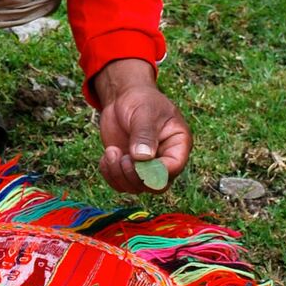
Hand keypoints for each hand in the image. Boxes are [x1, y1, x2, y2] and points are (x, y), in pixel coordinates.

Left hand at [92, 58, 191, 195]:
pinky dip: (110, 175)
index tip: (136, 158)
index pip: (173, 169)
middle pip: (155, 186)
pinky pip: (120, 184)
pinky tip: (106, 156)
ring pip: (136, 187)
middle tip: (121, 157)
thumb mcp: (144, 113)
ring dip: (119, 175)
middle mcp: (165, 160)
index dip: (154, 171)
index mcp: (178, 145)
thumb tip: (143, 158)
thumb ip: (145, 134)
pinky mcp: (129, 168)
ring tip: (110, 152)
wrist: (124, 98)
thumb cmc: (141, 100)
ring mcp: (146, 166)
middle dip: (134, 176)